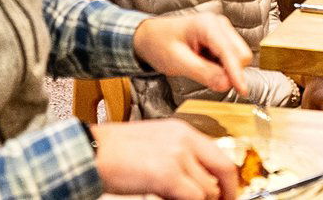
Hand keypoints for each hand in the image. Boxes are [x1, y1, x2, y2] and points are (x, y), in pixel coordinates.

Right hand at [91, 118, 239, 199]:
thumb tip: (199, 181)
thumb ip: (181, 157)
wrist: (94, 151)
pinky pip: (195, 198)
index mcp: (182, 130)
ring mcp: (178, 156)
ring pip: (208, 189)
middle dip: (226, 192)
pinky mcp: (169, 174)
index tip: (228, 192)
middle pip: (223, 169)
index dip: (228, 178)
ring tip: (176, 198)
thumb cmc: (116, 151)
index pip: (219, 154)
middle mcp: (184, 139)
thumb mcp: (157, 144)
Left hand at [133, 13, 251, 94]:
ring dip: (226, 70)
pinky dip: (222, 67)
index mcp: (207, 25)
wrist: (150, 37)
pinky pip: (231, 59)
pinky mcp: (221, 40)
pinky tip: (205, 65)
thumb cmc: (160, 44)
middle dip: (231, 71)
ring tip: (201, 68)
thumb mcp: (177, 62)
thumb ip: (203, 73)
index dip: (236, 73)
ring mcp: (222, 31)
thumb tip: (226, 84)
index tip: (242, 90)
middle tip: (208, 78)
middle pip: (240, 54)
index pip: (230, 52)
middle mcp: (219, 25)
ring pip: (238, 57)